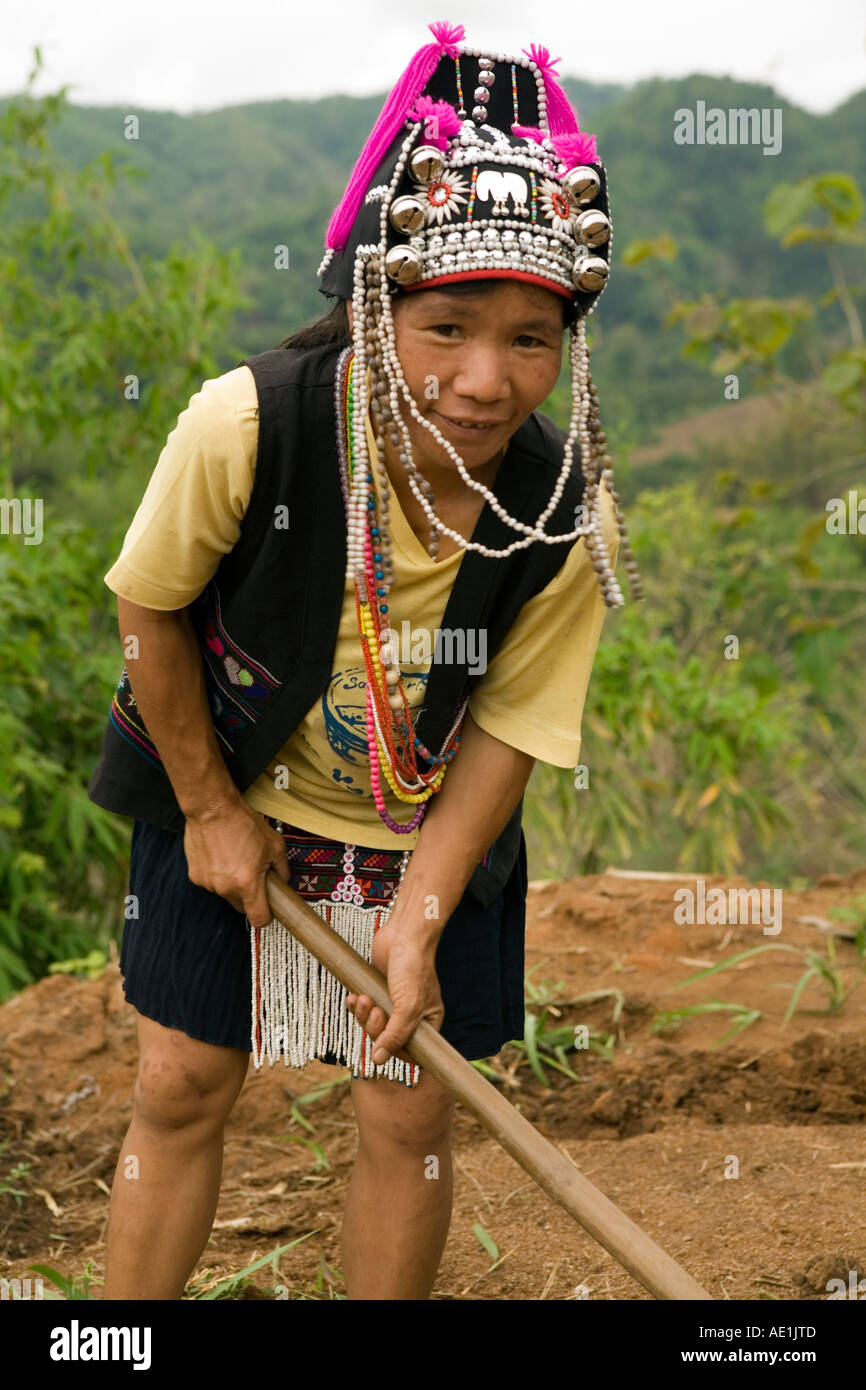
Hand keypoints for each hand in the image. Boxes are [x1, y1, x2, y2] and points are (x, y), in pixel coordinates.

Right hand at [183, 799, 289, 926]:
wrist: (212, 809)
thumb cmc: (243, 823)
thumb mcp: (275, 844)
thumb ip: (282, 869)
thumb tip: (284, 881)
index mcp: (247, 883)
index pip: (258, 919)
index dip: (266, 917)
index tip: (268, 909)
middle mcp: (225, 888)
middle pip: (241, 907)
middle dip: (249, 897)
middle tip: (253, 876)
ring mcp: (208, 883)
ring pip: (225, 894)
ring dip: (231, 883)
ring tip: (234, 859)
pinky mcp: (195, 876)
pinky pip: (211, 883)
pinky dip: (217, 874)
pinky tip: (220, 856)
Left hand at [346, 925, 443, 1065]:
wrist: (402, 934)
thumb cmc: (413, 966)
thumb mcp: (408, 1005)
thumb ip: (395, 1035)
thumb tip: (379, 1060)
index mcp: (427, 1022)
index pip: (410, 1051)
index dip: (395, 1052)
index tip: (383, 1046)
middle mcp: (411, 1016)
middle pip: (387, 1040)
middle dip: (376, 1028)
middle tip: (375, 1011)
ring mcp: (393, 1005)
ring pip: (373, 1026)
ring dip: (364, 1016)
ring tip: (364, 999)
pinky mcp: (377, 993)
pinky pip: (364, 1011)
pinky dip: (357, 1007)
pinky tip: (354, 997)